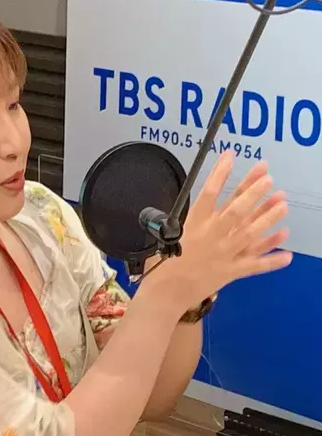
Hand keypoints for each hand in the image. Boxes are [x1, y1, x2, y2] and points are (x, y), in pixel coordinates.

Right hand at [151, 150, 292, 312]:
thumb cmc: (161, 264)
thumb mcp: (169, 235)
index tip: (230, 155)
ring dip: (268, 218)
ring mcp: (224, 254)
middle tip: (268, 177)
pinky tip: (288, 253)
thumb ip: (187, 222)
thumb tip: (201, 208)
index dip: (220, 173)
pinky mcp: (231, 272)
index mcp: (193, 225)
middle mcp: (212, 236)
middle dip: (253, 192)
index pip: (209, 193)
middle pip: (236, 210)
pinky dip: (272, 260)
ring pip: (251, 233)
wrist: (165, 293)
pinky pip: (255, 265)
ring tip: (282, 203)